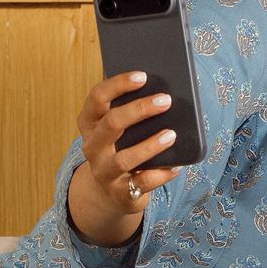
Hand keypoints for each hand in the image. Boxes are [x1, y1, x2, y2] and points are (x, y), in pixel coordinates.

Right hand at [76, 71, 179, 214]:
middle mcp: (92, 146)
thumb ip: (135, 113)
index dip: (118, 85)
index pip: (97, 98)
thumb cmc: (124, 148)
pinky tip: (176, 166)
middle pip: (111, 123)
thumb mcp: (122, 130)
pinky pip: (142, 182)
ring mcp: (104, 171)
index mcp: (90, 123)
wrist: (114, 192)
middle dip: (139, 109)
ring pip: (124, 158)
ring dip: (150, 145)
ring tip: (172, 134)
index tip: (142, 75)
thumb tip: (165, 93)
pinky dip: (161, 174)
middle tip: (166, 100)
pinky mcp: (120, 192)